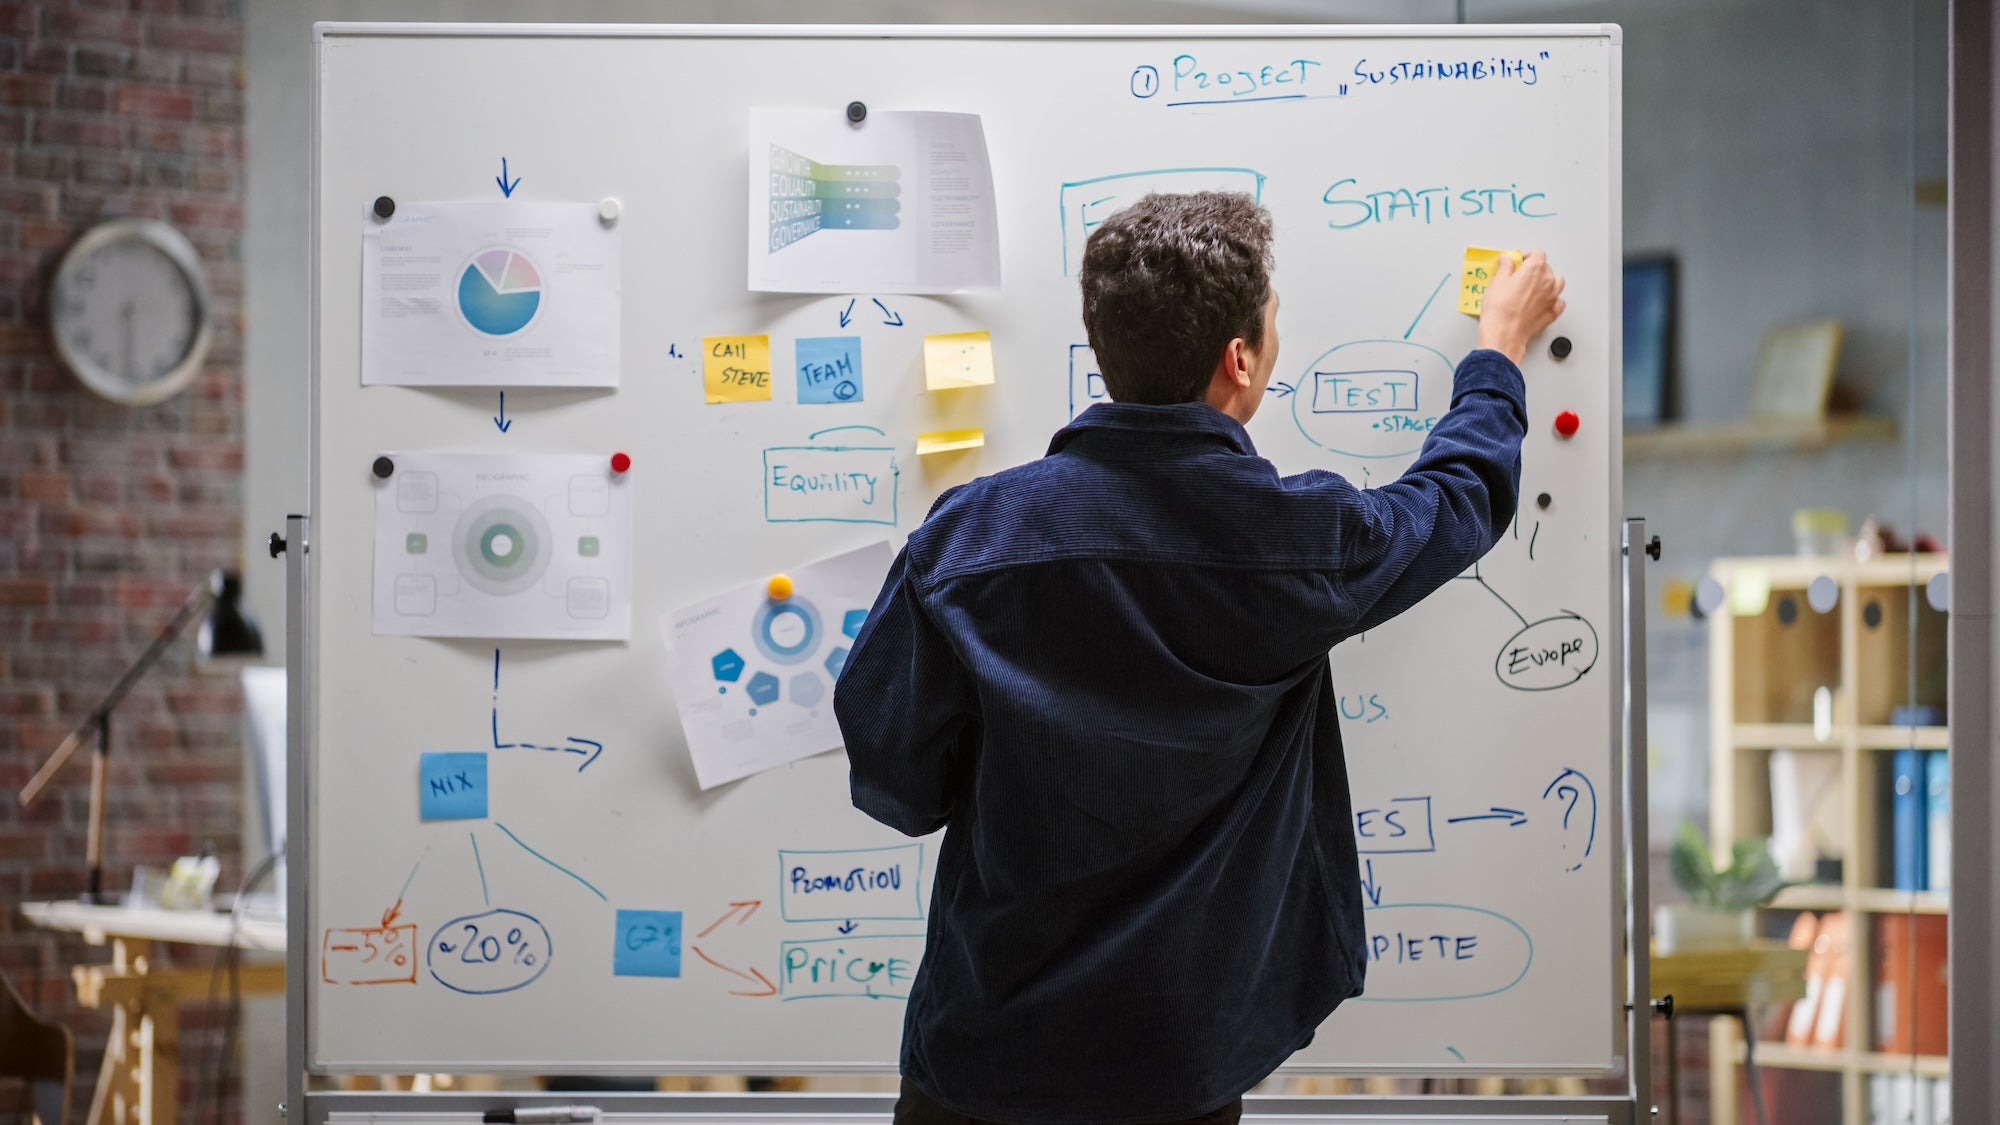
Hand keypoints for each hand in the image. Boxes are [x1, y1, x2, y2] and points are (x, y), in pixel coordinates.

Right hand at [1478, 250, 1565, 364]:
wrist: (1504, 333)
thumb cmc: (1500, 309)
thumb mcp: (1497, 282)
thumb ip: (1505, 267)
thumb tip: (1506, 260)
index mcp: (1535, 268)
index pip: (1537, 254)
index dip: (1527, 257)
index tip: (1518, 263)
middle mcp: (1548, 281)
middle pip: (1547, 268)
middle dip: (1534, 270)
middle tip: (1520, 277)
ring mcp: (1553, 297)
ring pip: (1557, 283)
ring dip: (1548, 282)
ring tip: (1534, 288)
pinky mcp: (1552, 312)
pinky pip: (1558, 301)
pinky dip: (1552, 300)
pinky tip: (1541, 302)